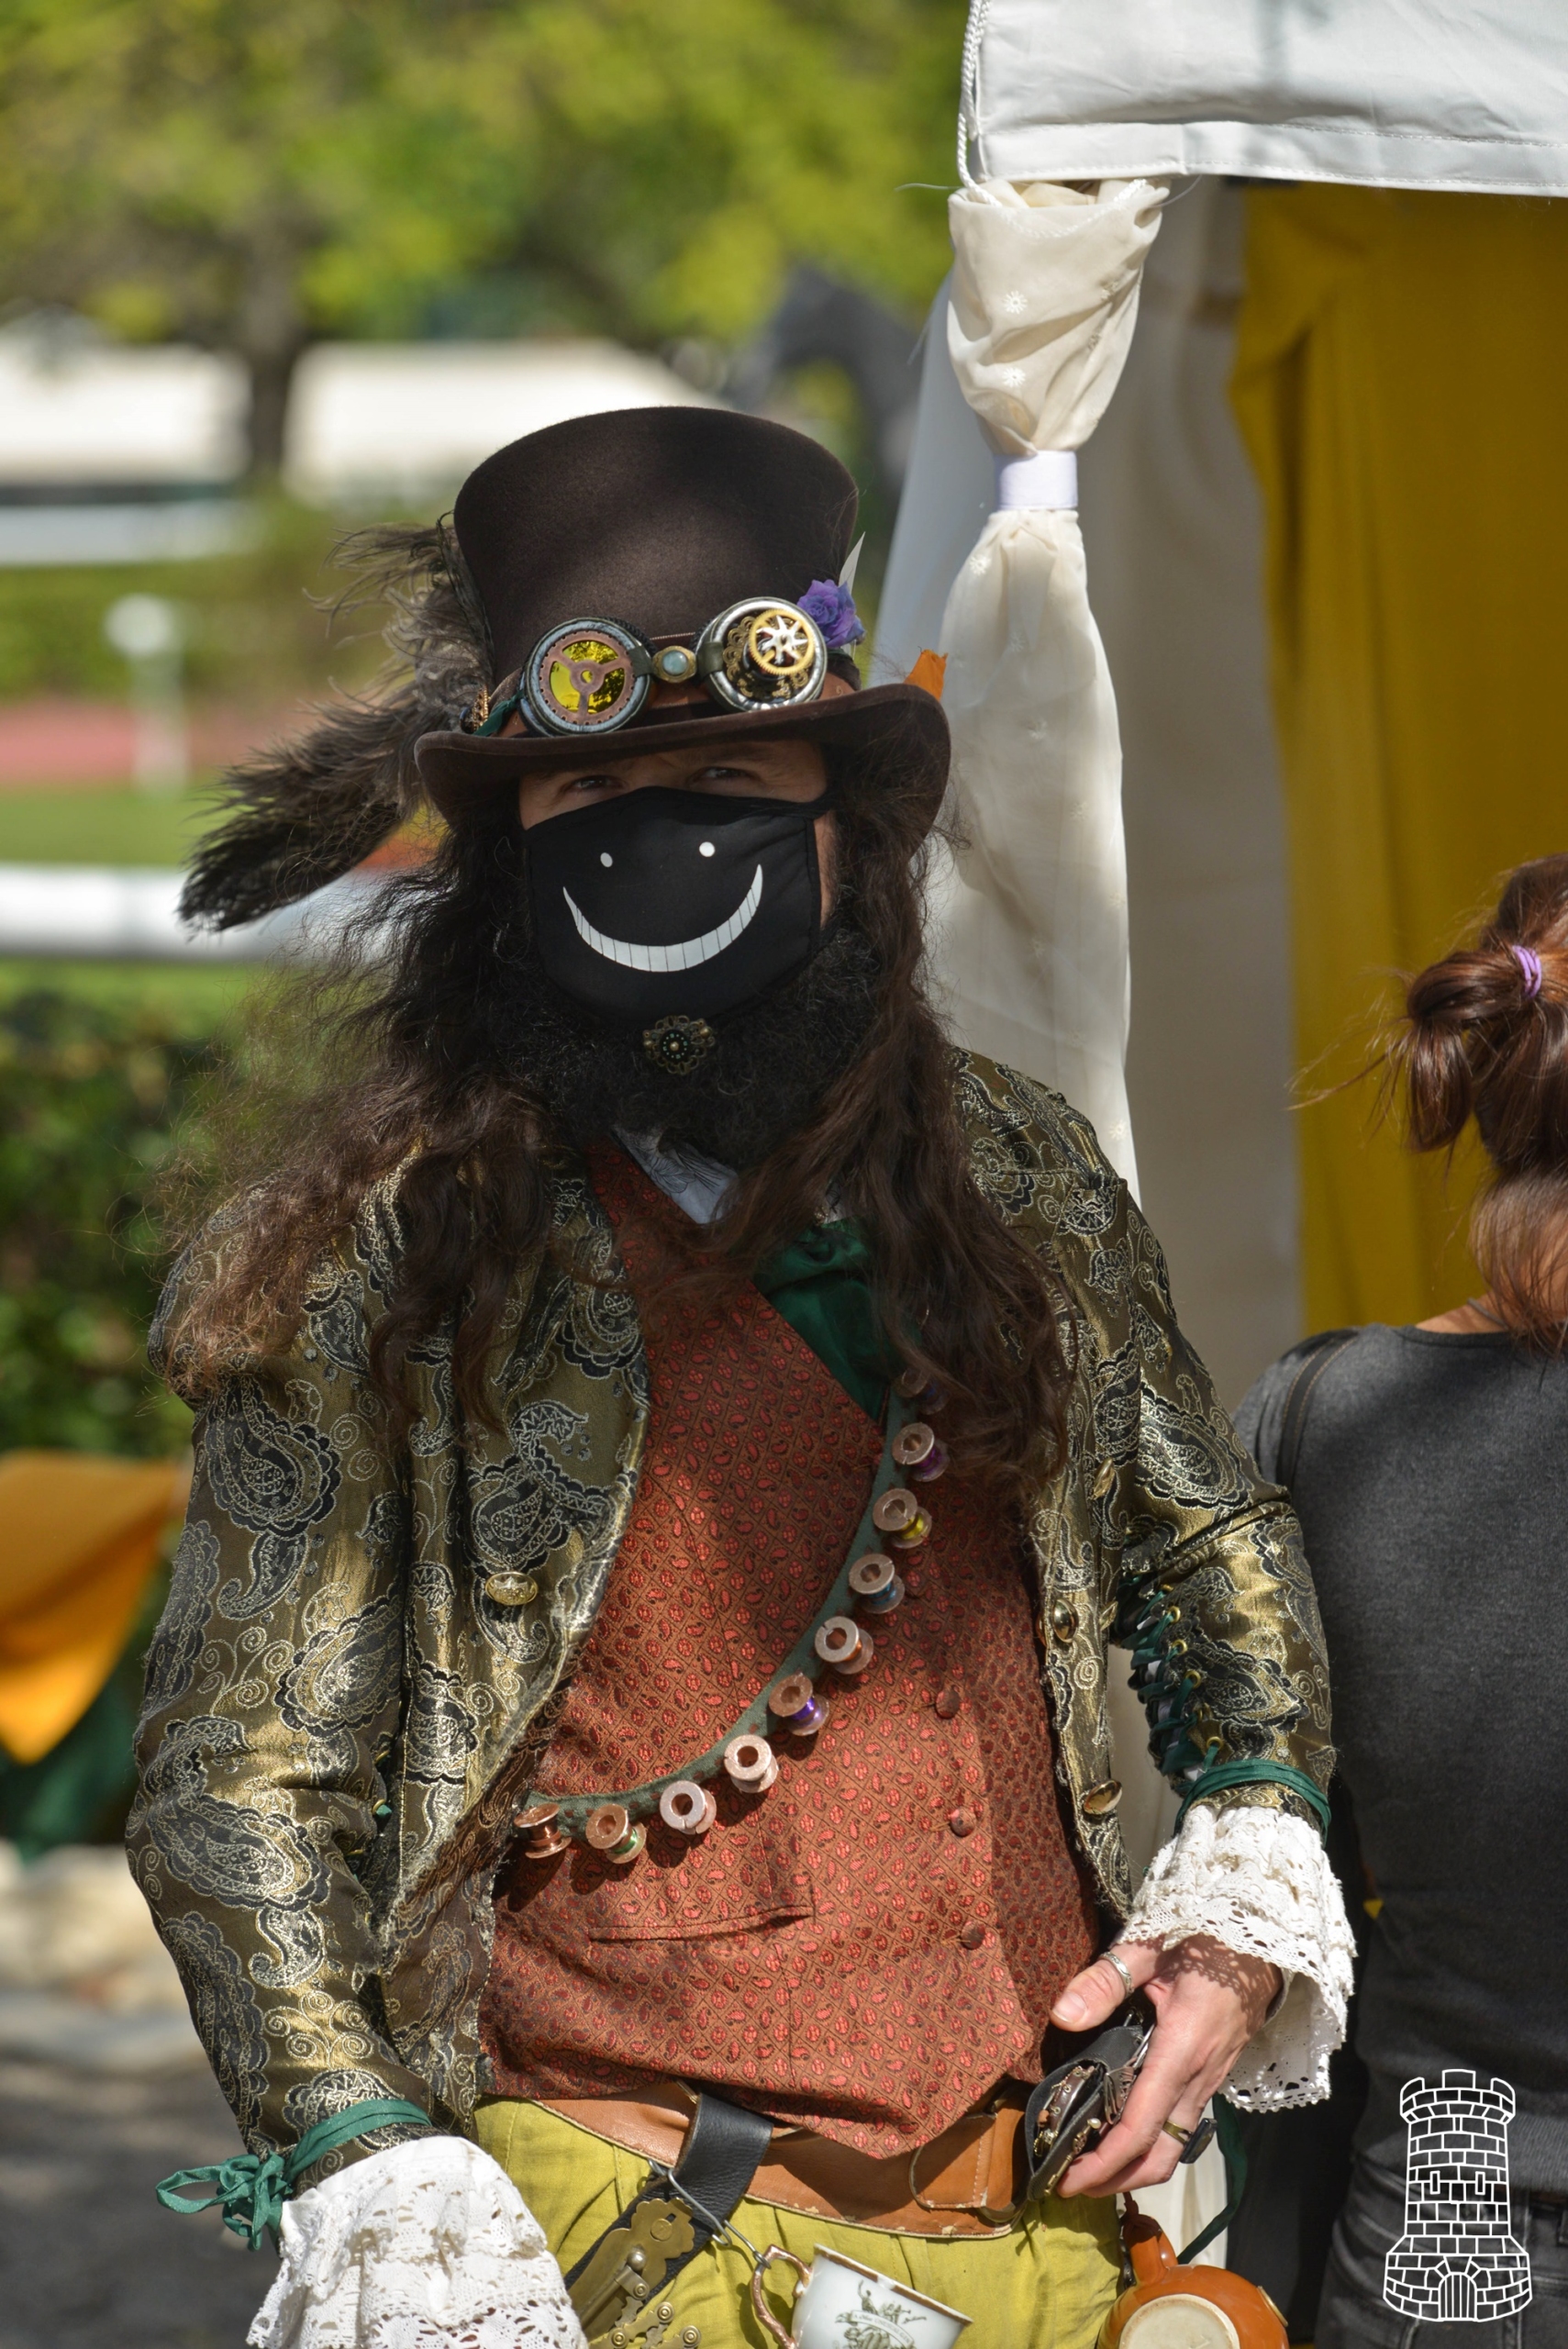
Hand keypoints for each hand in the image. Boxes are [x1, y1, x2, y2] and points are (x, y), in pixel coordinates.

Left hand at [1047, 1936, 1280, 2195]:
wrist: (1264, 1940)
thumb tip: (1062, 2015)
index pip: (1141, 2127)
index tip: (1068, 2178)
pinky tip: (1121, 2126)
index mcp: (1183, 2048)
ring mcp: (1210, 2079)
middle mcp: (1200, 2076)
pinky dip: (1152, 2140)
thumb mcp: (1150, 1945)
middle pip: (1162, 2155)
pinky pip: (1183, 2122)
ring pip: (1175, 2145)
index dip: (1104, 2163)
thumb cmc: (1207, 1939)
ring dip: (1135, 2166)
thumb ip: (1105, 1980)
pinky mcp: (1212, 2075)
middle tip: (1071, 2181)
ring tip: (1091, 2162)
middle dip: (1117, 2180)